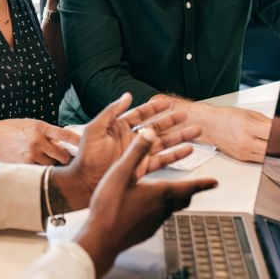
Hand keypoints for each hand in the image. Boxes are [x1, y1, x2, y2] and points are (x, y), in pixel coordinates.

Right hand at [0, 119, 79, 164]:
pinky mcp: (25, 165)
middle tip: (67, 160)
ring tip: (50, 163)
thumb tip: (61, 140)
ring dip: (53, 165)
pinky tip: (37, 167)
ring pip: (52, 165)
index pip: (65, 135)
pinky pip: (40, 170)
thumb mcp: (28, 125)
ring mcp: (31, 154)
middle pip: (62, 155)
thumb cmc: (8, 130)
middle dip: (66, 158)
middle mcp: (38, 140)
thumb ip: (44, 132)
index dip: (78, 141)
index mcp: (40, 127)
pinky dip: (41, 170)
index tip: (87, 146)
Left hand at [50, 94, 204, 211]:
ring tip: (195, 131)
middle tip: (186, 114)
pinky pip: (162, 159)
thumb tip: (126, 96)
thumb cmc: (85, 157)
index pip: (140, 114)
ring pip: (163, 142)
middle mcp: (131, 140)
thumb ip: (111, 112)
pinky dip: (176, 155)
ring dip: (179, 137)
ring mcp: (138, 154)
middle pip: (156, 127)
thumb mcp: (95, 129)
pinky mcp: (142, 168)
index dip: (154, 108)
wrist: (84, 182)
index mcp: (119, 128)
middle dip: (172, 121)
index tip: (167, 102)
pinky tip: (187, 149)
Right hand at [74, 130, 218, 276]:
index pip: (188, 187)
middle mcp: (161, 209)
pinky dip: (160, 210)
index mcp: (159, 193)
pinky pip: (159, 218)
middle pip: (182, 199)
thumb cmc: (109, 207)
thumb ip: (136, 152)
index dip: (203, 183)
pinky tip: (148, 208)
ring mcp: (154, 223)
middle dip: (190, 191)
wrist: (100, 240)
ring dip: (175, 200)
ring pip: (171, 209)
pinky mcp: (145, 231)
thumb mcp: (121, 173)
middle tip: (195, 187)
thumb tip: (150, 132)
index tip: (215, 182)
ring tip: (172, 194)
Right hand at [204, 105, 270, 161]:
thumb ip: (268, 122)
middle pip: (273, 148)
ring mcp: (243, 152)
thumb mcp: (250, 114)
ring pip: (268, 157)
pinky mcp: (241, 158)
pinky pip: (260, 160)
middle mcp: (246, 141)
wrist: (209, 125)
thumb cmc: (227, 117)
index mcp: (249, 127)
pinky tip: (273, 152)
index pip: (274, 135)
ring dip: (278, 153)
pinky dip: (268, 156)